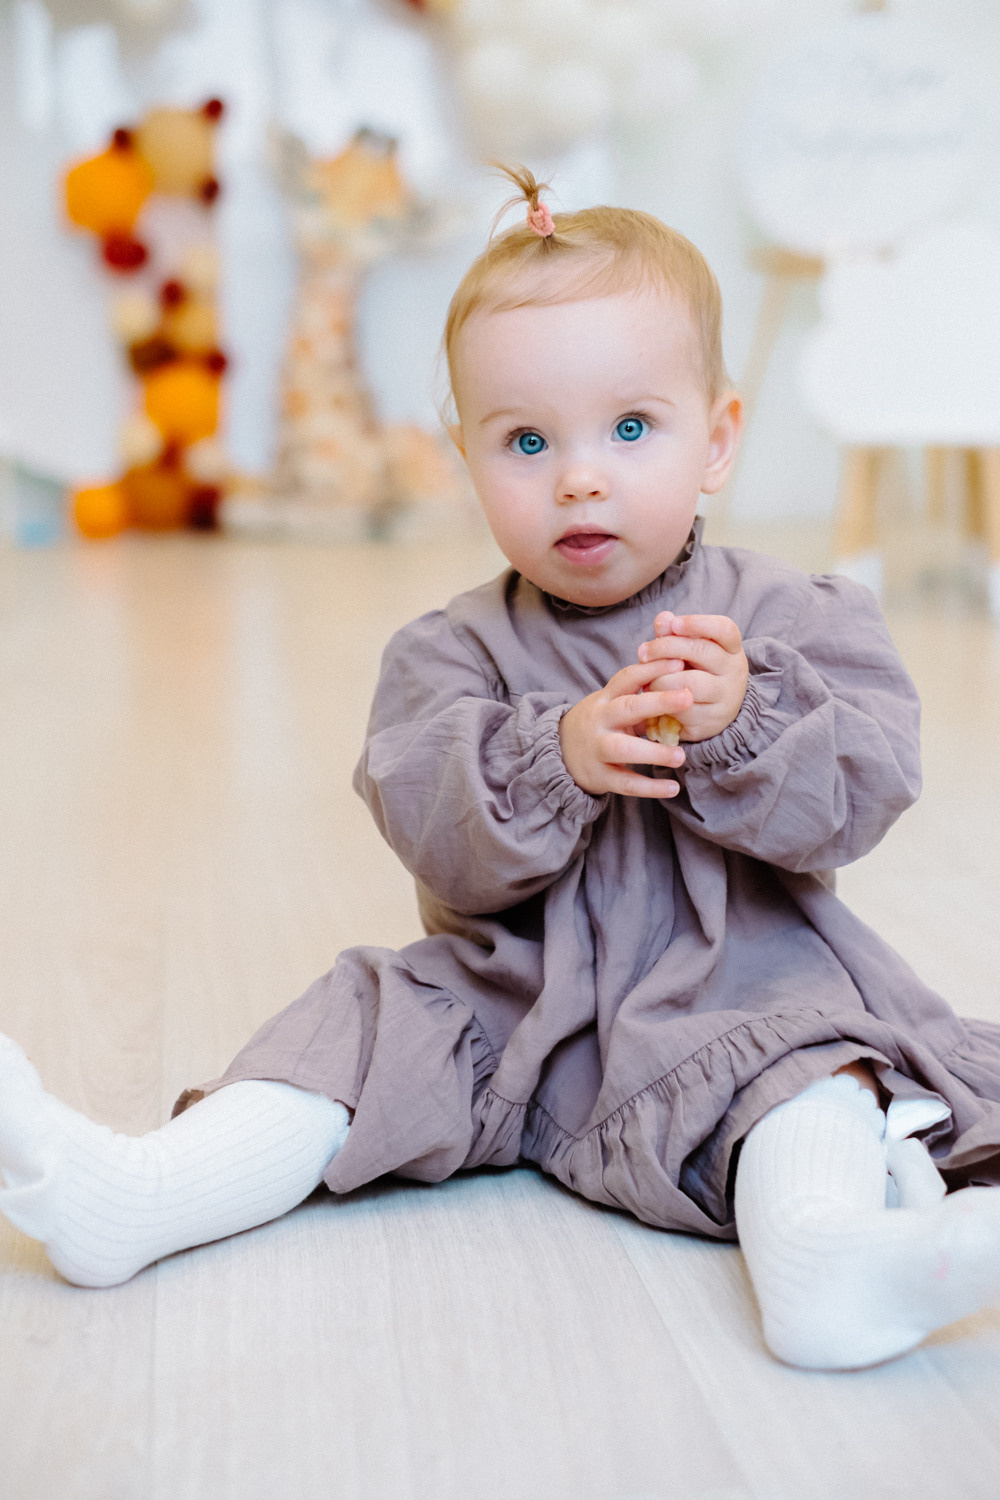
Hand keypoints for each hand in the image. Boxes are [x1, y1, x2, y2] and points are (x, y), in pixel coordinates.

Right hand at [559, 661, 690, 797]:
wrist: (558, 754)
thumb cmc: (599, 724)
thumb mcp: (611, 704)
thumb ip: (638, 693)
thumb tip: (679, 674)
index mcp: (605, 699)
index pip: (627, 678)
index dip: (651, 669)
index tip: (679, 662)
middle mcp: (599, 721)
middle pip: (627, 708)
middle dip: (658, 702)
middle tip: (688, 697)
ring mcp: (598, 749)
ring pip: (624, 749)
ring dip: (654, 752)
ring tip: (681, 756)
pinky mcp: (600, 777)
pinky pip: (626, 783)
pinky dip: (650, 788)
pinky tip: (673, 787)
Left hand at [636, 612, 747, 742]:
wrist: (711, 714)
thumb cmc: (696, 673)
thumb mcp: (688, 652)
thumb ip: (674, 634)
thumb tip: (663, 619)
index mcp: (731, 649)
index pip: (725, 629)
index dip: (698, 623)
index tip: (674, 624)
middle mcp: (735, 671)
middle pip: (701, 651)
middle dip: (665, 648)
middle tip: (643, 652)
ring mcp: (726, 698)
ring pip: (690, 683)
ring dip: (661, 679)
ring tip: (648, 680)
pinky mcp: (711, 721)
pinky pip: (683, 710)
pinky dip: (664, 703)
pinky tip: (655, 700)